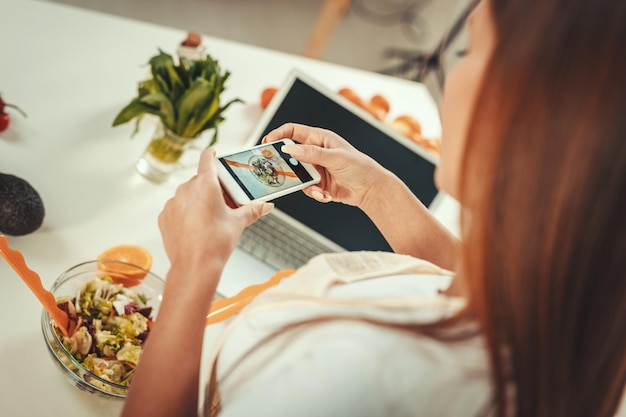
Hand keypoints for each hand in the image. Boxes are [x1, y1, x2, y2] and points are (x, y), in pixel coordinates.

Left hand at [158, 148, 272, 286]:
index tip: (214, 154)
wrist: (195, 266)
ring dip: (198, 201)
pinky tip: (196, 227)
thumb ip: (252, 210)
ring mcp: (172, 203)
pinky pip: (177, 208)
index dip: (212, 155)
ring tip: (209, 219)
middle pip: (200, 180)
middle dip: (211, 188)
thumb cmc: (216, 243)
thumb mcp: (238, 223)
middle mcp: (186, 190)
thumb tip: (266, 206)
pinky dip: (185, 213)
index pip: (207, 159)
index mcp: (205, 185)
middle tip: (223, 202)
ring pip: (187, 195)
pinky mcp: (164, 217)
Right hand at [263, 123, 387, 207]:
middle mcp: (315, 152)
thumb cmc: (359, 167)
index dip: (279, 135)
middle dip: (286, 165)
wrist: (371, 189)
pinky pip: (307, 188)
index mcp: (320, 139)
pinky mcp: (318, 184)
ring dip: (305, 183)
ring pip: (297, 175)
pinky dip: (314, 193)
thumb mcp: (334, 157)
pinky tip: (325, 195)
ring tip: (318, 189)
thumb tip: (289, 148)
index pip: (293, 131)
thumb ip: (311, 153)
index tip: (267, 143)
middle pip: (290, 155)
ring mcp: (316, 168)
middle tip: (279, 171)